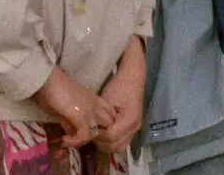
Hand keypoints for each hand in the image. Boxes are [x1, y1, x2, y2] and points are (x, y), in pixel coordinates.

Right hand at [35, 66, 115, 148]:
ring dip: (84, 140)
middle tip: (78, 138)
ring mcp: (90, 110)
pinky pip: (85, 135)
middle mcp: (96, 104)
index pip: (110, 114)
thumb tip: (70, 134)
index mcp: (94, 99)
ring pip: (99, 131)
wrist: (48, 81)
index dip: (102, 125)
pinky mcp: (81, 116)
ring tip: (69, 140)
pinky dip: (75, 142)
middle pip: (108, 123)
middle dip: (96, 134)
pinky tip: (64, 140)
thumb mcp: (66, 108)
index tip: (85, 131)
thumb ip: (71, 120)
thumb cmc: (54, 90)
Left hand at [94, 37, 145, 153]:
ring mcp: (135, 128)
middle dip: (100, 141)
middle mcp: (135, 127)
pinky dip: (111, 141)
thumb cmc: (118, 86)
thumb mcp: (106, 102)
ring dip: (105, 143)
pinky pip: (121, 141)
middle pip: (114, 146)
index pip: (110, 136)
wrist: (132, 78)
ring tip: (96, 132)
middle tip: (91, 130)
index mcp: (130, 120)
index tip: (88, 127)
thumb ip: (99, 119)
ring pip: (118, 147)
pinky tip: (103, 132)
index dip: (97, 134)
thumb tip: (88, 131)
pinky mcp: (133, 127)